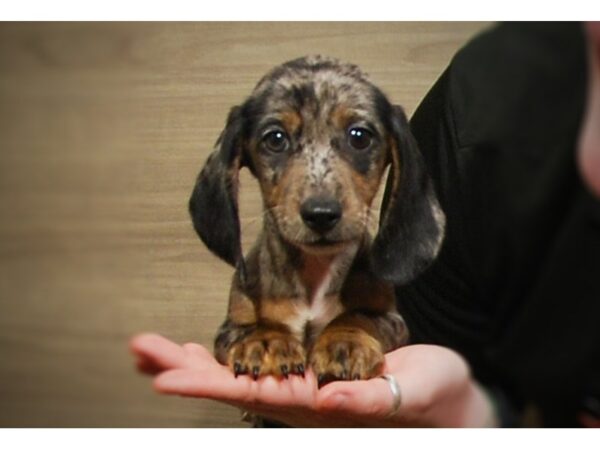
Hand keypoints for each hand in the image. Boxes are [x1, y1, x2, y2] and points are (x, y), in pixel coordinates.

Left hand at [130, 333, 496, 426]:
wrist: (441, 400)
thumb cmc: (430, 397)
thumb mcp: (408, 393)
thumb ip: (371, 398)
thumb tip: (330, 398)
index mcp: (316, 405)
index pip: (249, 394)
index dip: (204, 387)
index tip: (162, 378)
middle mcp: (299, 396)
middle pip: (229, 382)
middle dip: (181, 368)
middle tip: (139, 349)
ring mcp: (302, 382)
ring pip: (237, 372)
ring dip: (192, 362)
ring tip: (151, 350)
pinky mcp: (311, 367)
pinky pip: (259, 360)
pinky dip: (226, 354)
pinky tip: (205, 351)